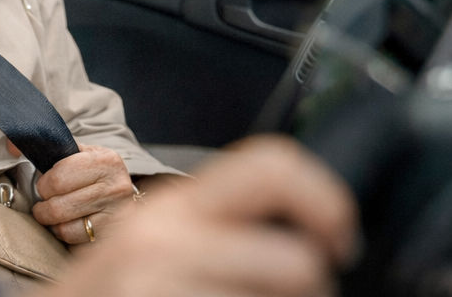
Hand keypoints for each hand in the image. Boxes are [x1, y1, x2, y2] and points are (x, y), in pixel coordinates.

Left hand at [31, 144, 135, 244]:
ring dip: (51, 223)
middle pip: (59, 207)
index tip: (42, 187)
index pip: (59, 179)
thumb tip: (21, 150)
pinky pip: (76, 240)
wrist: (122, 191)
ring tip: (51, 215)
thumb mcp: (81, 152)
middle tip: (42, 204)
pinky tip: (65, 224)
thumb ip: (55, 151)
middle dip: (43, 207)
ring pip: (65, 228)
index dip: (43, 185)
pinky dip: (64, 234)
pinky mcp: (113, 235)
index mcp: (105, 161)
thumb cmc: (94, 171)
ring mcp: (116, 214)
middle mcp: (115, 188)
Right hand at [45, 135, 358, 296]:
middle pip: (296, 262)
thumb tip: (308, 227)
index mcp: (173, 208)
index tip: (337, 237)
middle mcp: (167, 243)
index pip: (270, 167)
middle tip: (289, 291)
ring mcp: (165, 290)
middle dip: (311, 286)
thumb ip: (216, 221)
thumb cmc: (115, 292)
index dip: (326, 199)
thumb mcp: (155, 239)